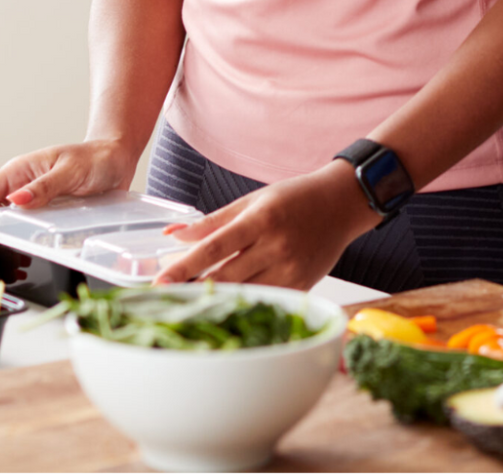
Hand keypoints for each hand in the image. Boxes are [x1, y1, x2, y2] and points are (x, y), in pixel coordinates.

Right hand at [0, 139, 137, 282]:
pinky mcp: (44, 215)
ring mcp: (31, 202)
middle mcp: (20, 187)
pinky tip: (15, 265)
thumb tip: (16, 199)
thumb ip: (44, 186)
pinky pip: (20, 233)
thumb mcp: (71, 170)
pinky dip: (13, 250)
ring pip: (1, 228)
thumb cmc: (95, 157)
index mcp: (19, 171)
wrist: (116, 159)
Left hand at [151, 161, 377, 289]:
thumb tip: (173, 235)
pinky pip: (266, 300)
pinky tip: (227, 305)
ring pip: (244, 294)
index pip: (214, 247)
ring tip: (189, 303)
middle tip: (165, 299)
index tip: (160, 281)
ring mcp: (291, 269)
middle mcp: (276, 246)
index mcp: (261, 220)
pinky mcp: (302, 285)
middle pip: (225, 276)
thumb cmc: (296, 198)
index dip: (184, 266)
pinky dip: (244, 303)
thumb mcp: (253, 200)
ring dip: (216, 300)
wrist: (343, 204)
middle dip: (192, 289)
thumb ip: (212, 220)